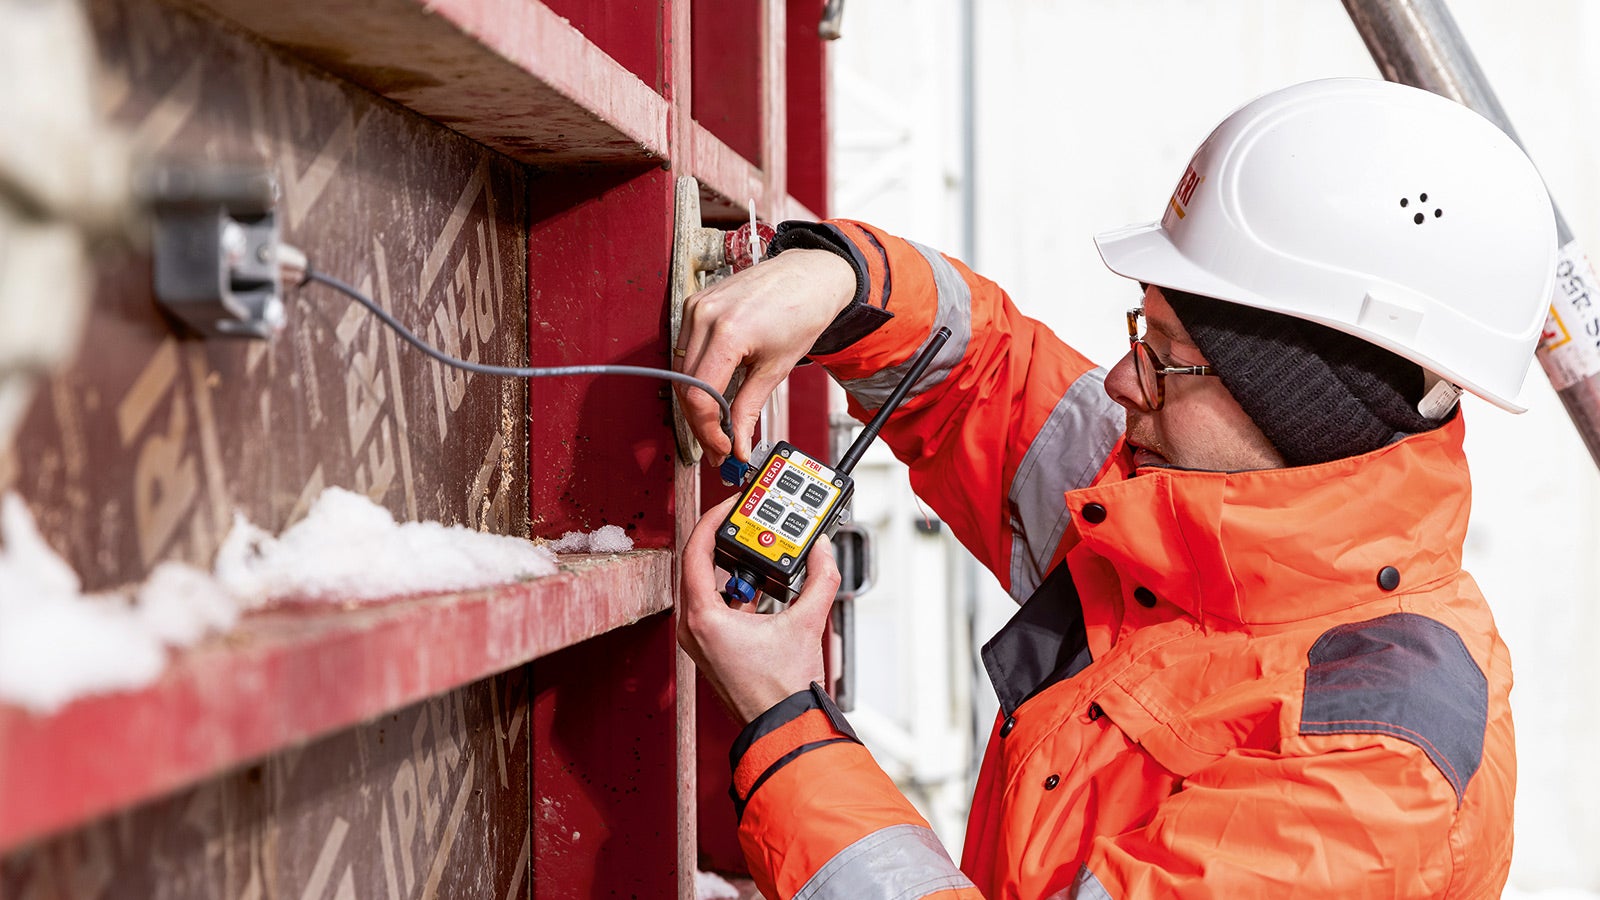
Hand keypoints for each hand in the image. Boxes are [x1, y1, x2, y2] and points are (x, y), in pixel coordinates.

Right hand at [673, 248, 855, 464]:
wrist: (810, 275)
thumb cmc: (802, 310)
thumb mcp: (777, 368)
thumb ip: (749, 409)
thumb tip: (738, 444)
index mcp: (727, 331)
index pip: (700, 396)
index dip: (708, 430)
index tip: (722, 448)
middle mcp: (704, 316)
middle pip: (685, 387)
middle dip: (700, 423)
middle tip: (719, 446)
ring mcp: (696, 307)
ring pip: (680, 371)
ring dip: (695, 402)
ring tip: (716, 425)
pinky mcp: (696, 304)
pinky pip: (685, 350)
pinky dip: (695, 376)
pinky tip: (712, 392)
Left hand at [678, 495, 841, 723]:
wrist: (782, 726)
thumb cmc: (782, 690)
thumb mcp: (806, 623)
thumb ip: (820, 578)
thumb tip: (823, 551)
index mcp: (705, 617)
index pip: (697, 551)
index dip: (713, 520)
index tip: (730, 505)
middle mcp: (694, 628)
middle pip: (699, 565)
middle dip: (725, 540)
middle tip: (746, 522)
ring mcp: (700, 640)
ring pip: (706, 586)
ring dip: (732, 566)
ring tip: (757, 551)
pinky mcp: (711, 648)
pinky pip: (715, 607)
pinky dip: (735, 591)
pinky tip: (761, 587)